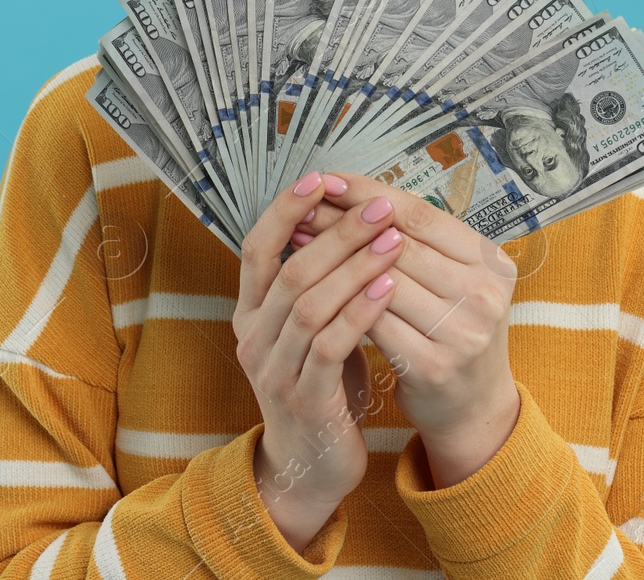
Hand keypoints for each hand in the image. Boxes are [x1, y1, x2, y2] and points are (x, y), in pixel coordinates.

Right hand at [234, 171, 405, 546]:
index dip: (286, 210)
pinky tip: (386, 288)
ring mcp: (273, 370)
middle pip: (290, 269)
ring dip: (353, 267)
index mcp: (250, 312)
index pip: (257, 247)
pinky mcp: (303, 399)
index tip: (320, 177)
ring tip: (393, 240)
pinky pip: (329, 346)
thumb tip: (348, 220)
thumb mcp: (309, 330)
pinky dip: (358, 312)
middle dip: (337, 232)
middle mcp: (252, 336)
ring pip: (309, 304)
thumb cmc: (320, 386)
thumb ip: (316, 284)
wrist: (309, 466)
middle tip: (380, 207)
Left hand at [294, 173, 521, 487]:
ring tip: (299, 243)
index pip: (421, 216)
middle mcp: (484, 295)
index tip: (330, 181)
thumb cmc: (450, 330)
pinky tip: (313, 289)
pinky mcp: (433, 366)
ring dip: (335, 260)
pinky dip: (341, 302)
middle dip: (345, 224)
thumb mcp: (452, 281)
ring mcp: (462, 333)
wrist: (473, 408)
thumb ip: (417, 242)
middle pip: (399, 245)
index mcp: (491, 262)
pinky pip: (374, 324)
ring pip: (382, 282)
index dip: (370, 194)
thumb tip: (351, 195)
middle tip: (302, 207)